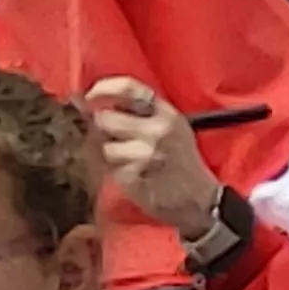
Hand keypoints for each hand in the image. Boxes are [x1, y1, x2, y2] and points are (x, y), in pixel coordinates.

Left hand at [84, 77, 224, 236]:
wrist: (199, 201)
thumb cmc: (182, 163)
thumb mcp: (172, 129)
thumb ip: (141, 114)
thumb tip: (98, 105)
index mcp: (167, 113)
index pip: (129, 89)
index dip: (104, 88)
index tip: (89, 97)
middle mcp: (156, 130)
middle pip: (106, 118)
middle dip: (101, 128)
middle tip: (111, 137)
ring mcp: (144, 154)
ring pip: (104, 146)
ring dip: (107, 153)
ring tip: (125, 159)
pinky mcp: (133, 176)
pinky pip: (108, 168)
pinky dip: (112, 170)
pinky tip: (129, 174)